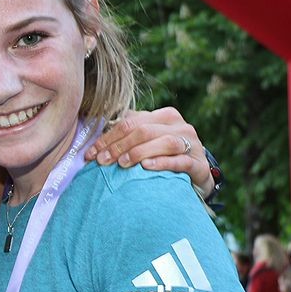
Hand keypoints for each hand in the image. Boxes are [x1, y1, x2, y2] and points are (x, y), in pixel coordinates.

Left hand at [85, 107, 212, 197]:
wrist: (197, 175)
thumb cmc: (165, 156)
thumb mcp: (147, 141)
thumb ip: (130, 132)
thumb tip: (100, 129)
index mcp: (165, 116)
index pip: (131, 122)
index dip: (108, 137)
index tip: (91, 153)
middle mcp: (180, 126)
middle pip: (145, 131)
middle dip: (119, 146)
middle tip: (102, 161)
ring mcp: (192, 144)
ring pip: (165, 142)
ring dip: (139, 152)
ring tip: (122, 163)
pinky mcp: (199, 164)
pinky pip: (180, 161)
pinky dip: (162, 162)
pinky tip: (146, 166)